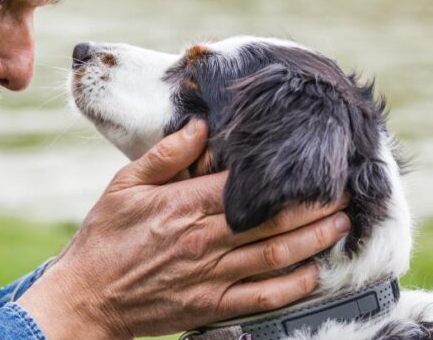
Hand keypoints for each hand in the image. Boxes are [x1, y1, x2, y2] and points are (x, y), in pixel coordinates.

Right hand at [16, 120, 349, 338]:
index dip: (284, 174)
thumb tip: (202, 126)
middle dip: (314, 205)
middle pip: (272, 220)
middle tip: (344, 190)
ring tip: (342, 224)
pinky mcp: (211, 306)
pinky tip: (314, 273)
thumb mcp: (124, 184)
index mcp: (183, 205)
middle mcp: (203, 240)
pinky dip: (294, 286)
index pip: (245, 185)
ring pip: (276, 256)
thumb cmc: (104, 237)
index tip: (311, 161)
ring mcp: (210, 276)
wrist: (88, 296)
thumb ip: (165, 155)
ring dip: (315, 240)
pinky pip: (263, 297)